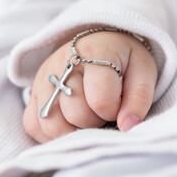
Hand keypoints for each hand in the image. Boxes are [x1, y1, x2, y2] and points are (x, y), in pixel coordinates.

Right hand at [23, 31, 157, 142]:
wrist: (99, 42)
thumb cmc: (123, 58)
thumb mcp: (143, 70)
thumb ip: (139, 98)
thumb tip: (127, 127)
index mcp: (94, 52)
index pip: (100, 100)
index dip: (114, 110)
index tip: (119, 101)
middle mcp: (62, 64)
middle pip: (76, 115)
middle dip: (96, 121)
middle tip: (103, 108)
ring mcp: (43, 78)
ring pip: (50, 124)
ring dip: (72, 131)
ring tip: (86, 117)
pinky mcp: (33, 91)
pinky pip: (33, 125)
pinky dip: (51, 133)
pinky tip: (68, 124)